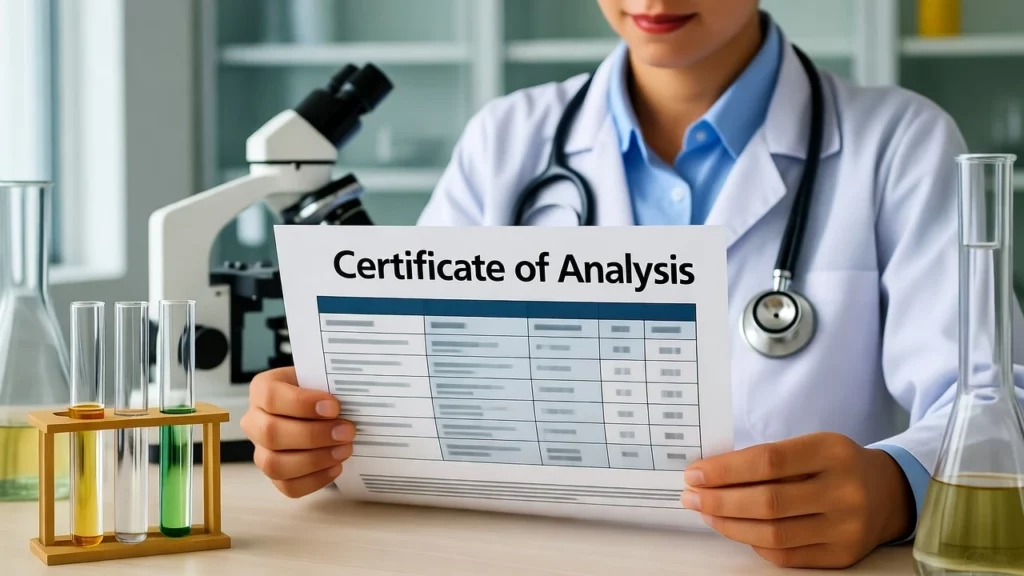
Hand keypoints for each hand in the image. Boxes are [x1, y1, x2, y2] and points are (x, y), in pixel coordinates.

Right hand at [240, 367, 355, 497]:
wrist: (322, 410)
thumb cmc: (320, 391)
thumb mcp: (321, 377)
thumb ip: (330, 383)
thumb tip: (349, 396)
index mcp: (262, 389)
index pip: (271, 396)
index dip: (302, 404)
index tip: (334, 407)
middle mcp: (255, 421)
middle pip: (271, 433)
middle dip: (313, 435)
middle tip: (347, 432)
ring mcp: (261, 450)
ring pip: (274, 464)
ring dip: (314, 460)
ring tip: (344, 450)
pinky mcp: (275, 474)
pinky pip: (288, 486)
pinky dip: (315, 480)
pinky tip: (336, 467)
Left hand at [680, 432, 914, 568]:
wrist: (888, 493)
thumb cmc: (834, 464)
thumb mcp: (811, 446)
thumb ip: (768, 458)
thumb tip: (710, 474)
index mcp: (832, 451)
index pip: (768, 461)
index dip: (725, 470)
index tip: (694, 473)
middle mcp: (843, 491)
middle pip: (768, 501)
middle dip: (720, 500)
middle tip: (690, 496)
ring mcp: (845, 528)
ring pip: (774, 534)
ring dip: (730, 525)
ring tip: (706, 513)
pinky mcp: (842, 556)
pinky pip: (786, 556)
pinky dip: (753, 543)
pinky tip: (735, 530)